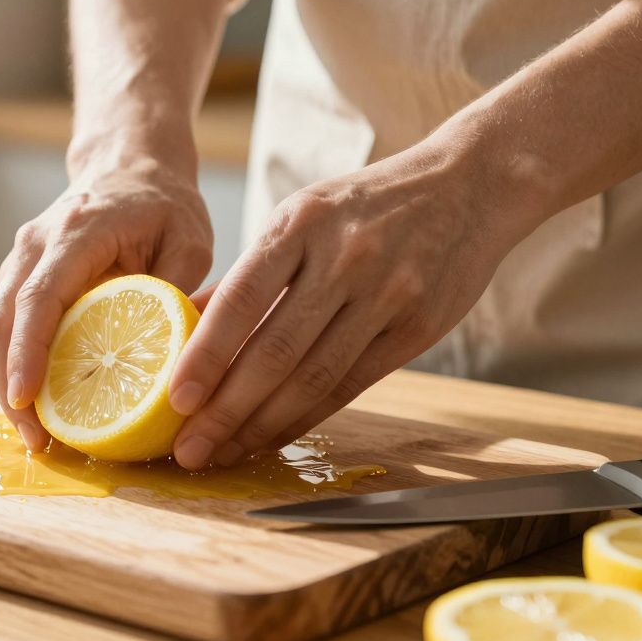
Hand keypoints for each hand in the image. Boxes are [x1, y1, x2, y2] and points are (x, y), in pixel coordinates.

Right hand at [0, 163, 213, 451]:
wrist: (130, 165)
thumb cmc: (165, 204)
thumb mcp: (190, 240)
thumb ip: (175, 291)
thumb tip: (166, 358)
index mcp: (76, 232)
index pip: (39, 297)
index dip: (28, 351)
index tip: (26, 399)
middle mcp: (34, 244)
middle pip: (0, 321)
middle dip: (8, 385)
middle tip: (37, 440)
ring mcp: (20, 260)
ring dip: (6, 383)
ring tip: (37, 435)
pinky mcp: (19, 278)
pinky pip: (5, 326)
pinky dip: (14, 367)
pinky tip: (39, 405)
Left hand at [167, 140, 544, 469]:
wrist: (468, 187)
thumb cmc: (367, 206)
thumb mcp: (302, 216)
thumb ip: (250, 273)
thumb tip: (183, 325)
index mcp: (300, 223)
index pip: (241, 299)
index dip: (205, 356)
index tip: (173, 399)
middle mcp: (343, 258)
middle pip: (274, 351)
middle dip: (225, 410)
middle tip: (188, 449)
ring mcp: (385, 294)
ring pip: (312, 377)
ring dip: (261, 426)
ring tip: (224, 454)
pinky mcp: (417, 328)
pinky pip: (351, 385)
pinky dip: (306, 418)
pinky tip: (273, 437)